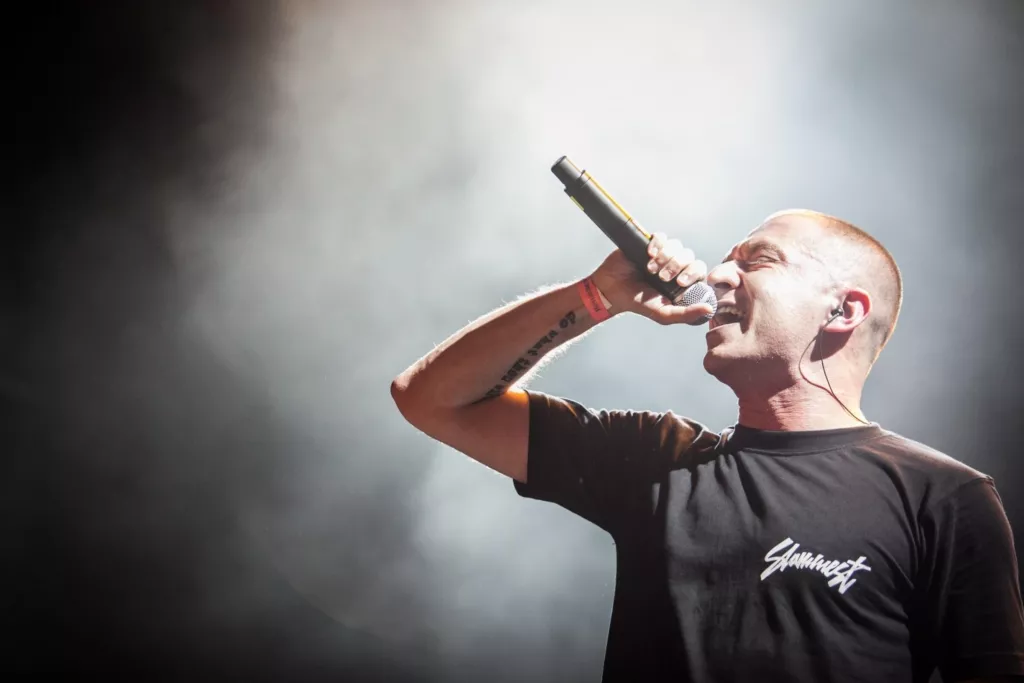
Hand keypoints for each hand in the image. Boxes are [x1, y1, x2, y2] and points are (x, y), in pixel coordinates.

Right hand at [590, 233, 712, 324]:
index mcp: (683, 282)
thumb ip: (687, 314)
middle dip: (676, 266)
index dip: (692, 273)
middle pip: (688, 256)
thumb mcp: (663, 314)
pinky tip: (649, 254)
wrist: (612, 290)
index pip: (699, 270)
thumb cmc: (638, 303)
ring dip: (665, 257)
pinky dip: (658, 244)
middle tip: (662, 277)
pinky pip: (662, 237)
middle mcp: (676, 266)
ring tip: (650, 269)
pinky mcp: (651, 244)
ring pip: (676, 246)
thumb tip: (710, 309)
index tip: (679, 282)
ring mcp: (663, 254)